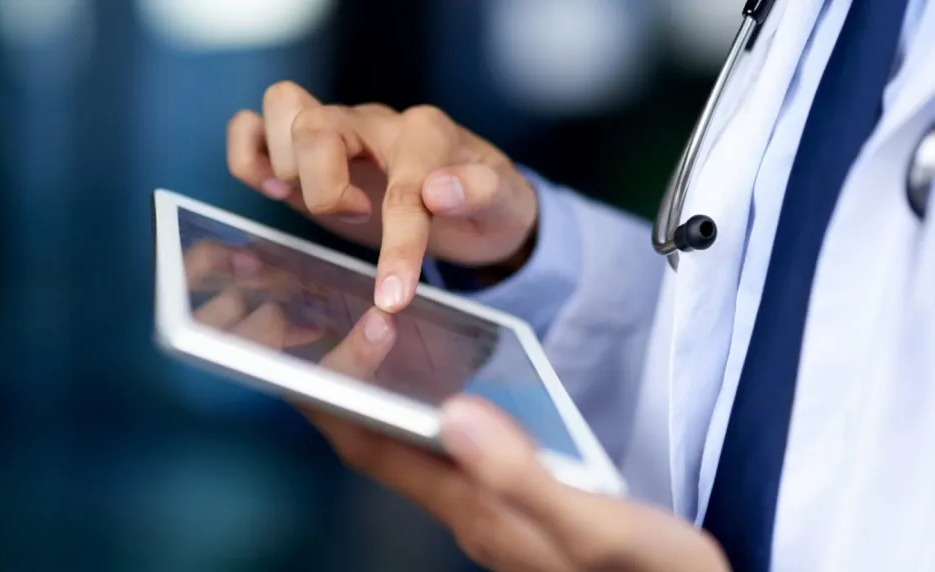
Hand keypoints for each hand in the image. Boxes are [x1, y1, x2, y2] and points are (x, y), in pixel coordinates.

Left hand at [188, 241, 728, 571]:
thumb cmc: (649, 571)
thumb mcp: (595, 524)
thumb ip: (524, 475)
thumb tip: (454, 412)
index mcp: (476, 508)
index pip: (376, 447)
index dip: (330, 397)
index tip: (294, 347)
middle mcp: (470, 510)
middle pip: (381, 445)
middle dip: (339, 390)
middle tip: (313, 330)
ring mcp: (489, 510)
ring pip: (409, 447)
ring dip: (376, 397)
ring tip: (360, 346)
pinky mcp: (512, 505)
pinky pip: (445, 450)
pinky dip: (422, 409)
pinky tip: (436, 387)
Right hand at [226, 81, 537, 311]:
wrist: (474, 199)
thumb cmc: (485, 203)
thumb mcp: (505, 204)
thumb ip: (481, 192)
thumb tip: (439, 191)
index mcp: (426, 135)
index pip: (402, 186)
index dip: (397, 246)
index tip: (393, 298)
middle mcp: (374, 123)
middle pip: (316, 124)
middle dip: (325, 189)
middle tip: (356, 218)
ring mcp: (336, 130)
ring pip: (282, 107)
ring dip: (287, 164)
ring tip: (316, 201)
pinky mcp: (304, 152)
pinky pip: (251, 125)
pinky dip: (249, 156)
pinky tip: (276, 190)